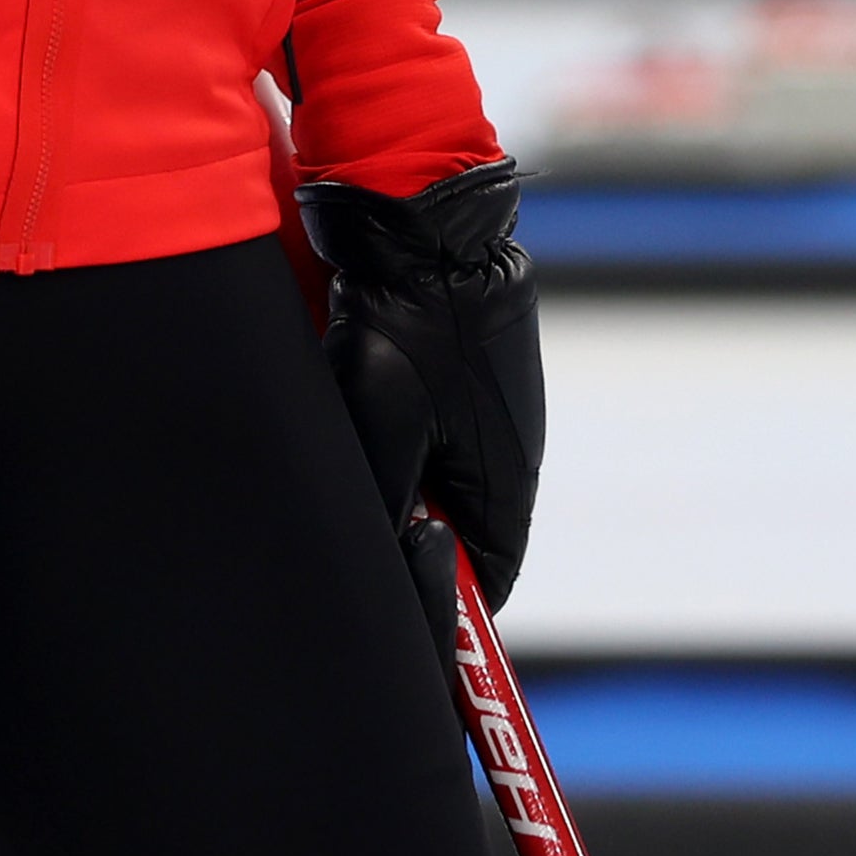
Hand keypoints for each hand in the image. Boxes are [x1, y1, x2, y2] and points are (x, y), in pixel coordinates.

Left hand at [297, 160, 546, 654]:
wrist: (427, 227)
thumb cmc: (407, 333)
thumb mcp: (380, 437)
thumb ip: (386, 517)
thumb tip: (392, 566)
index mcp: (502, 499)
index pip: (476, 598)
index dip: (433, 620)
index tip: (390, 628)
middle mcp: (505, 469)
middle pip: (452, 552)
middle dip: (402, 559)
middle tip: (356, 546)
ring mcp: (486, 428)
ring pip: (431, 499)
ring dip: (391, 502)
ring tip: (349, 470)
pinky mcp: (461, 391)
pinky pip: (427, 450)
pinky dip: (388, 455)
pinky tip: (353, 429)